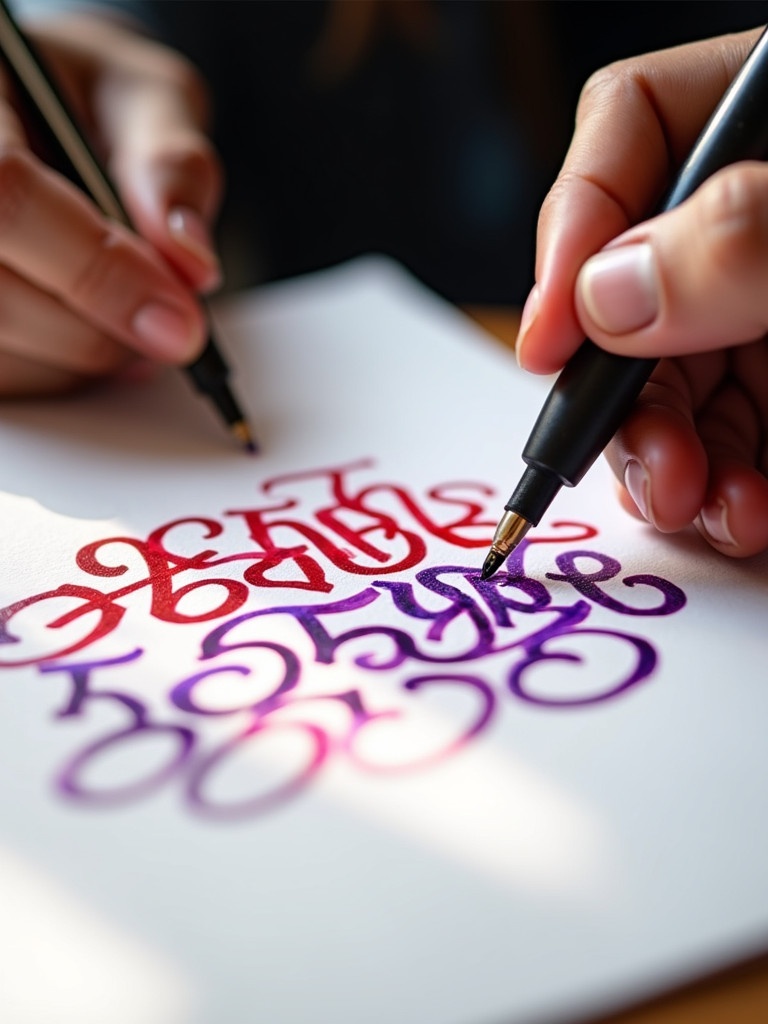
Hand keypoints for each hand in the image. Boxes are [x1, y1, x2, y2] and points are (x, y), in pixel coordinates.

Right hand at [0, 13, 222, 395]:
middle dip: (99, 333)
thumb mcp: (137, 94)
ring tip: (127, 322)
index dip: (98, 271)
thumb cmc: (76, 95)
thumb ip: (169, 162)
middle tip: (167, 330)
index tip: (179, 322)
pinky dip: (53, 372)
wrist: (23, 107)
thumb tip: (190, 261)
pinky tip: (83, 335)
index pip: (5, 197)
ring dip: (79, 360)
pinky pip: (0, 374)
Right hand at [516, 29, 767, 557]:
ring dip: (668, 461)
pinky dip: (725, 491)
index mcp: (767, 124)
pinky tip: (741, 517)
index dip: (570, 229)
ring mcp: (765, 307)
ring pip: (672, 380)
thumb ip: (744, 235)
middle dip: (623, 391)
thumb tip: (603, 301)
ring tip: (700, 508)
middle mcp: (750, 219)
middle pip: (633, 287)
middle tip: (644, 462)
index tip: (549, 339)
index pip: (627, 131)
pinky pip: (729, 438)